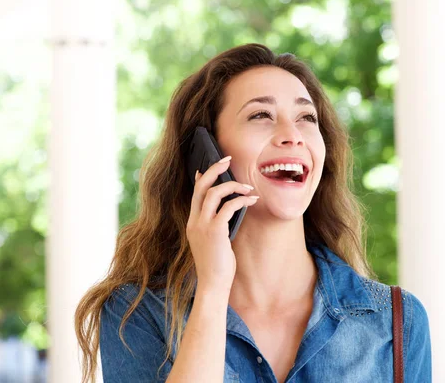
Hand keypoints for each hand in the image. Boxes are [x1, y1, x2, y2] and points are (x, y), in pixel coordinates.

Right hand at [186, 155, 258, 292]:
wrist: (213, 284)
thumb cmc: (216, 265)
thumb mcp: (212, 242)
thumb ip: (215, 226)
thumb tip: (226, 211)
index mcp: (192, 223)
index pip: (194, 194)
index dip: (201, 178)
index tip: (205, 167)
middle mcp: (195, 221)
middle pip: (201, 186)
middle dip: (214, 169)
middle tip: (227, 159)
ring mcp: (203, 225)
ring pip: (214, 192)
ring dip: (233, 185)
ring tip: (248, 187)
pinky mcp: (215, 230)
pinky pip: (229, 207)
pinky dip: (241, 200)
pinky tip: (252, 201)